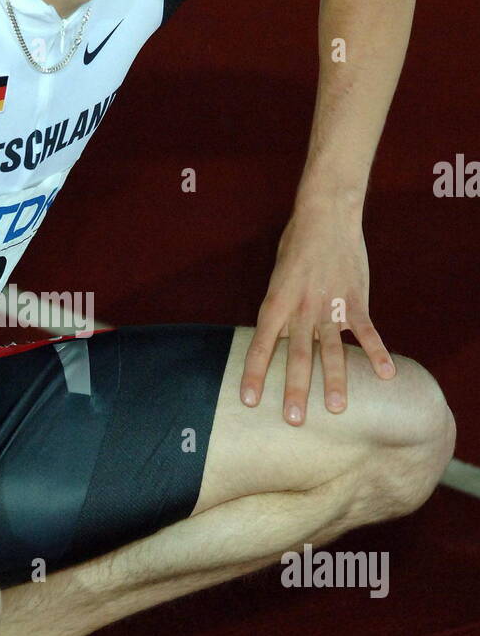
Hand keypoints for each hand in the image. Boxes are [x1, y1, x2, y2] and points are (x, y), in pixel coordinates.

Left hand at [239, 203, 395, 423]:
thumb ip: (280, 311)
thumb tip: (281, 342)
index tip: (250, 401)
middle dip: (296, 389)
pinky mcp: (355, 299)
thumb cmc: (296, 247)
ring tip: (336, 409)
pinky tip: (385, 375)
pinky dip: (377, 352)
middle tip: (294, 420)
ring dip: (334, 381)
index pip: (262, 344)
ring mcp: (330, 304)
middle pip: (298, 355)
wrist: (325, 215)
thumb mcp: (278, 278)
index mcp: (276, 302)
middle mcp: (301, 307)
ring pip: (332, 349)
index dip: (255, 373)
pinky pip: (366, 331)